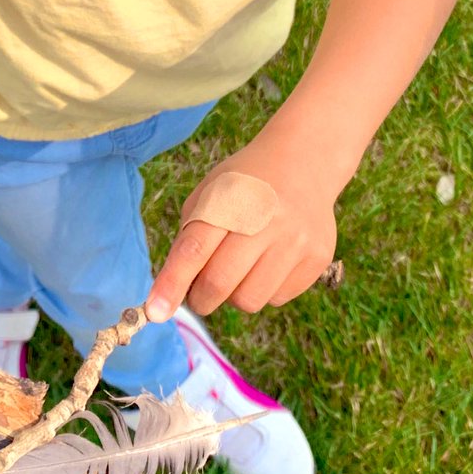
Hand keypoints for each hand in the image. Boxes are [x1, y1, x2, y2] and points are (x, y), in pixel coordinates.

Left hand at [147, 136, 338, 320]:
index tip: (155, 312)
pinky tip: (270, 261)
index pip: (194, 250)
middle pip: (219, 283)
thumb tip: (173, 294)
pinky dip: (264, 289)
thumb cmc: (243, 186)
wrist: (304, 162)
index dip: (172, 284)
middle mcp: (266, 219)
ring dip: (234, 295)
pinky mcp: (318, 258)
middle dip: (200, 299)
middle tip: (199, 292)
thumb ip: (189, 241)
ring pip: (249, 300)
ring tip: (241, 268)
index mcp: (230, 200)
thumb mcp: (209, 196)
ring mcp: (296, 240)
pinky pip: (277, 298)